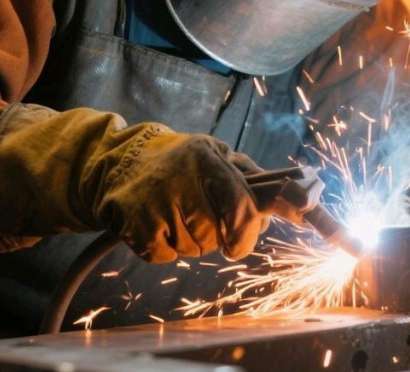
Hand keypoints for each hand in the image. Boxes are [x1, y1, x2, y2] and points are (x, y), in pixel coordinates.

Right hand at [96, 125, 266, 262]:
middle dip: (214, 234)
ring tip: (174, 212)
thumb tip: (291, 202)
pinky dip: (165, 248)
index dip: (246, 234)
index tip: (239, 244)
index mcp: (206, 160)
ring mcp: (155, 205)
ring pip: (193, 249)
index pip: (240, 207)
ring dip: (190, 240)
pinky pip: (166, 256)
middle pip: (216, 235)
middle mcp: (181, 181)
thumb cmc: (178, 160)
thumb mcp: (213, 152)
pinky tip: (156, 222)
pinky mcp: (135, 227)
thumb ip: (248, 174)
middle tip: (199, 214)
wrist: (118, 160)